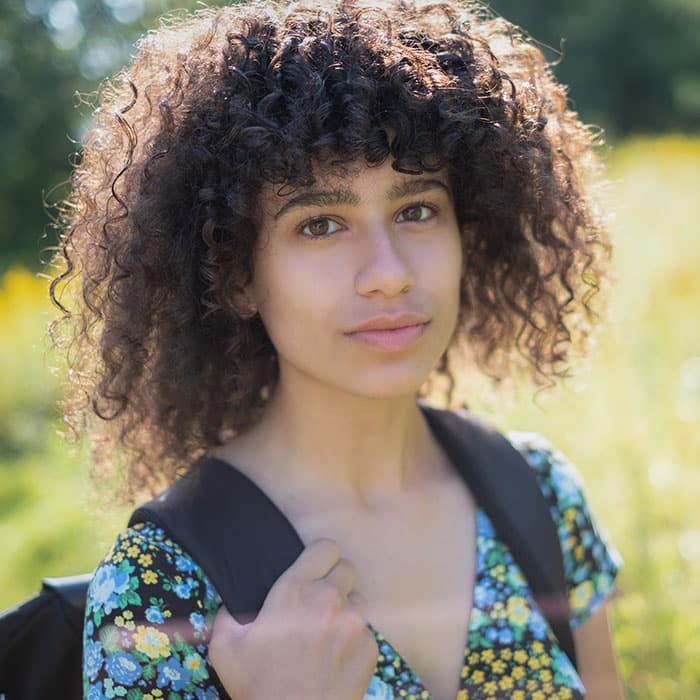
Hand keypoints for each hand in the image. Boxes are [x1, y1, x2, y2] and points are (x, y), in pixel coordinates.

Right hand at [209, 538, 377, 699]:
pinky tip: (336, 657)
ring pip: (358, 599)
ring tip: (327, 632)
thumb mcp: (226, 649)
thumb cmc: (259, 687)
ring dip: (345, 609)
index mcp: (296, 591)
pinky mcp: (369, 648)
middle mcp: (330, 600)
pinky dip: (354, 640)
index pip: (325, 547)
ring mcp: (354, 623)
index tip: (312, 569)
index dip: (319, 556)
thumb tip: (232, 605)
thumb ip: (227, 616)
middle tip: (318, 603)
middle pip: (347, 568)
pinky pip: (366, 631)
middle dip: (334, 580)